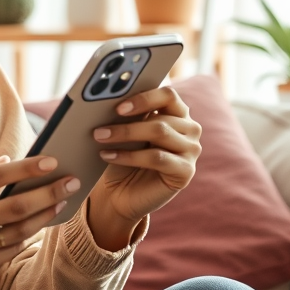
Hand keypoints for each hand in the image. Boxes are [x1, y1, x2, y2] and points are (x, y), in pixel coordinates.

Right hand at [0, 156, 80, 289]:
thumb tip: (5, 161)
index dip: (26, 168)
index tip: (51, 161)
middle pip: (14, 205)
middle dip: (48, 192)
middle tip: (72, 181)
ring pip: (17, 230)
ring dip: (45, 215)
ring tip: (62, 201)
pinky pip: (8, 251)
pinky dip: (26, 235)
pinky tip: (39, 223)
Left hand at [87, 86, 201, 249]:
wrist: (123, 193)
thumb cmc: (124, 157)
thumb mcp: (126, 133)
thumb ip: (127, 116)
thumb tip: (110, 100)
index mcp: (177, 112)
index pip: (168, 95)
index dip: (144, 98)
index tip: (118, 106)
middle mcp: (190, 129)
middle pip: (160, 118)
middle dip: (126, 124)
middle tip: (98, 128)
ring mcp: (191, 150)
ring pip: (159, 134)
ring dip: (125, 135)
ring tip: (100, 139)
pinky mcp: (186, 172)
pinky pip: (157, 158)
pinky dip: (129, 156)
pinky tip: (108, 156)